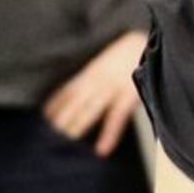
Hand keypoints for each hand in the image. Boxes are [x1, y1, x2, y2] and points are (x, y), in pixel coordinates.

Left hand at [43, 31, 149, 155]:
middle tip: (48, 136)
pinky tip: (102, 150)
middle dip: (62, 118)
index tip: (44, 116)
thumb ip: (95, 75)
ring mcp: (113, 87)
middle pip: (76, 102)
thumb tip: (84, 90)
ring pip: (91, 109)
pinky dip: (109, 135)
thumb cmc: (130, 53)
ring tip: (67, 141)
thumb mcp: (108, 60)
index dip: (56, 103)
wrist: (149, 42)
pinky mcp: (129, 95)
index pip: (69, 89)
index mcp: (93, 71)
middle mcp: (98, 79)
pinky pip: (116, 118)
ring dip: (78, 125)